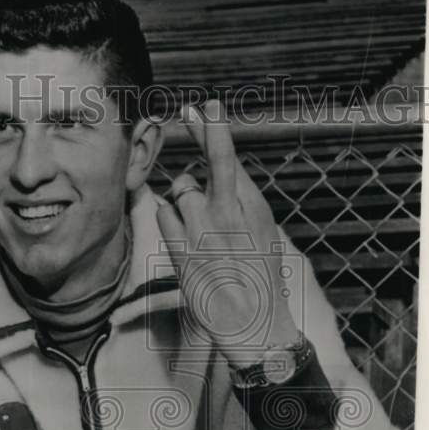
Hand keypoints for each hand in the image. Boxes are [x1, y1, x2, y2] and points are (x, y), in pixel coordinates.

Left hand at [156, 100, 297, 366]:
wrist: (253, 323)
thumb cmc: (260, 279)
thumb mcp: (264, 233)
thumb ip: (242, 200)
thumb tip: (222, 172)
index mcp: (252, 208)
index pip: (229, 160)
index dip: (214, 131)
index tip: (206, 106)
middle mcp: (228, 214)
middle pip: (204, 167)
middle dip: (201, 136)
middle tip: (190, 114)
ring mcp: (202, 233)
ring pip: (180, 194)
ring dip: (184, 203)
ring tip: (201, 230)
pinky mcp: (182, 252)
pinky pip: (164, 217)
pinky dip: (170, 220)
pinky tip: (185, 237)